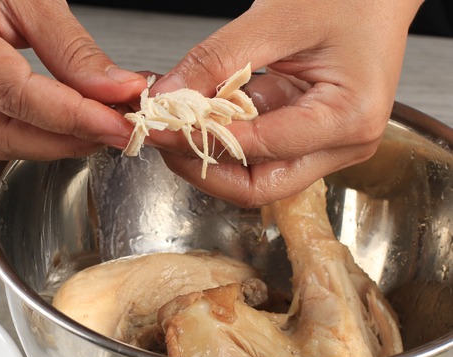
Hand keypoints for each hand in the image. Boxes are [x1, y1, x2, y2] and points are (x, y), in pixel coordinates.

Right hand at [0, 0, 145, 159]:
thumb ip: (71, 47)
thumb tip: (113, 92)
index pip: (10, 91)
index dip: (70, 116)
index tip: (116, 122)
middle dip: (62, 141)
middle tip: (114, 132)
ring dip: (49, 142)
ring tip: (94, 128)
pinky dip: (29, 131)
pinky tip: (63, 124)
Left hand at [147, 0, 423, 206]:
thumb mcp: (278, 19)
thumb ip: (217, 61)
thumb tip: (167, 97)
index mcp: (350, 118)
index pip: (259, 149)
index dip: (201, 141)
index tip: (160, 127)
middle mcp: (343, 144)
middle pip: (257, 185)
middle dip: (202, 165)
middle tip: (162, 137)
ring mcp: (325, 144)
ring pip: (253, 173)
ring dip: (209, 152)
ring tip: (174, 124)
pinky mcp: (307, 133)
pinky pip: (256, 148)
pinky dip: (223, 133)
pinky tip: (198, 113)